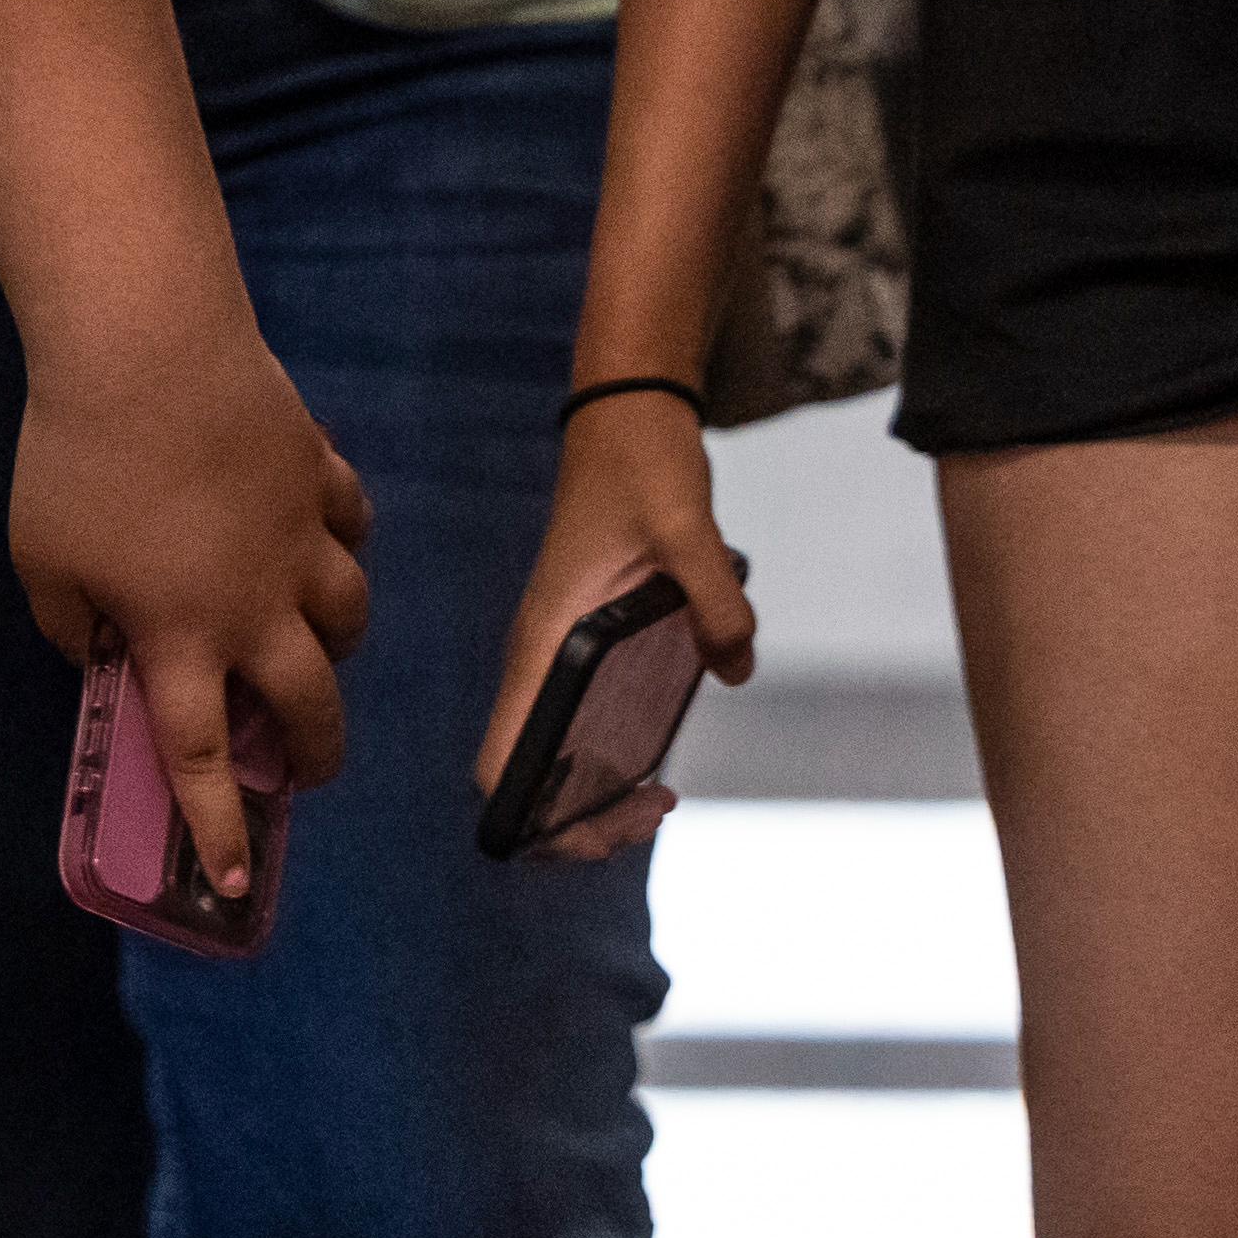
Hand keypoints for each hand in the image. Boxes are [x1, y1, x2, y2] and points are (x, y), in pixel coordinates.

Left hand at [7, 329, 372, 905]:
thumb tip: (99, 650)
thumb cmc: (77, 460)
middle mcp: (256, 604)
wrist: (147, 351)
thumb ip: (68, 622)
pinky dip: (341, 538)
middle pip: (310, 702)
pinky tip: (319, 533)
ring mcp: (298, 538)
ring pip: (351, 617)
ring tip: (311, 646)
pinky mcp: (318, 474)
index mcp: (181, 637)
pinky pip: (350, 523)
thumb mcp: (40, 558)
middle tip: (306, 770)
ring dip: (336, 645)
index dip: (217, 825)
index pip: (200, 756)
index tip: (229, 880)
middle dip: (316, 753)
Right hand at [480, 389, 754, 863]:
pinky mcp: (581, 641)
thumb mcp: (688, 530)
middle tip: (656, 808)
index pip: (501, 764)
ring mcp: (556, 652)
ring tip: (658, 796)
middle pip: (523, 779)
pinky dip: (605, 757)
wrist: (626, 416)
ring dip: (593, 794)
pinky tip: (657, 754)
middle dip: (580, 822)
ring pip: (549, 756)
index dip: (540, 820)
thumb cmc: (641, 465)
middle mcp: (539, 657)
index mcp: (543, 642)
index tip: (615, 814)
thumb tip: (735, 669)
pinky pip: (575, 723)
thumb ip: (715, 603)